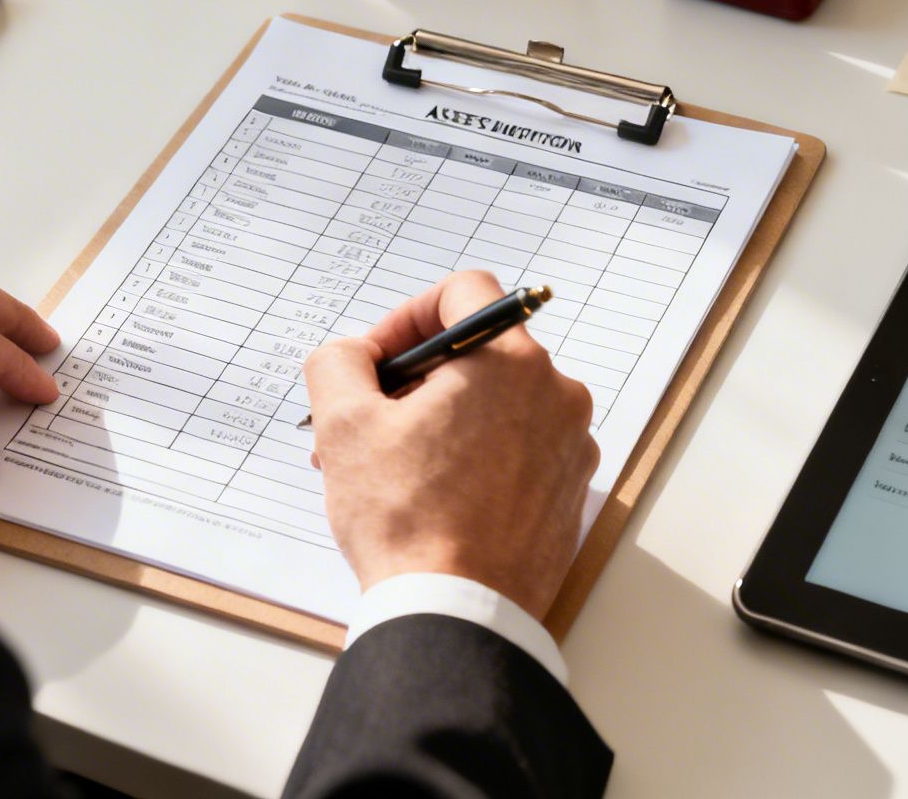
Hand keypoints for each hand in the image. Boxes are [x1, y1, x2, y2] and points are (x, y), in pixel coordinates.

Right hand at [303, 270, 597, 619]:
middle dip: (414, 380)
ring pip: (496, 405)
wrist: (458, 614)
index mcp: (511, 361)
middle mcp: (555, 394)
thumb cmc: (407, 520)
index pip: (464, 293)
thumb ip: (338, 361)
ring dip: (440, 421)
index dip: (407, 315)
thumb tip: (352, 354)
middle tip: (367, 421)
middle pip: (478, 354)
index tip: (376, 359)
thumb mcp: (343, 425)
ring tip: (389, 469)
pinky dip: (475, 457)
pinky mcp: (567, 493)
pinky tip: (430, 496)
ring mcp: (569, 447)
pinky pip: (517, 449)